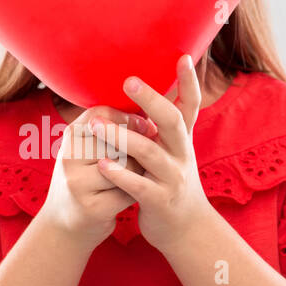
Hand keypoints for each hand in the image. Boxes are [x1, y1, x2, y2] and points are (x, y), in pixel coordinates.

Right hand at [36, 104, 152, 251]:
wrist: (63, 227)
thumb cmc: (83, 182)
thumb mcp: (85, 152)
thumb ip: (109, 132)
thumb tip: (148, 117)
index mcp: (69, 137)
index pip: (102, 113)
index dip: (128, 118)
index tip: (145, 126)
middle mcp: (69, 157)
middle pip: (118, 140)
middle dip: (136, 149)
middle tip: (138, 160)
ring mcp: (78, 183)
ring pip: (125, 166)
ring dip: (138, 171)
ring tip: (133, 178)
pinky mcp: (92, 208)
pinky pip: (127, 191)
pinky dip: (134, 193)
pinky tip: (129, 196)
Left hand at [90, 54, 215, 254]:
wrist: (187, 229)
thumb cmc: (171, 182)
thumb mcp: (172, 152)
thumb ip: (162, 126)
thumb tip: (146, 92)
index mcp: (182, 139)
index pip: (190, 105)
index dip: (189, 81)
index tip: (182, 56)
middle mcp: (181, 154)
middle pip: (171, 121)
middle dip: (150, 100)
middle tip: (128, 81)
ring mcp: (173, 178)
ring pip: (150, 152)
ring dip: (121, 137)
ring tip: (96, 126)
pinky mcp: (161, 201)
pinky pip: (140, 186)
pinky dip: (120, 175)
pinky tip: (102, 166)